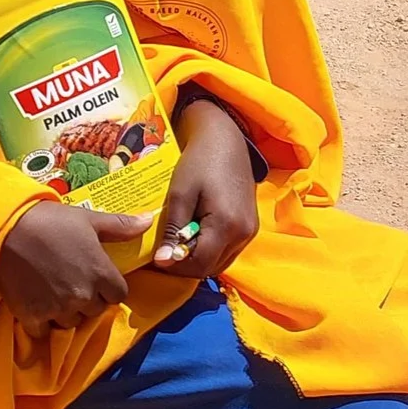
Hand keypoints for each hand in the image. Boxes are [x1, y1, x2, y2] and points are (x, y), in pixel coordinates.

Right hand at [0, 203, 150, 338]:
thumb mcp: (88, 219)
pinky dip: (42, 322)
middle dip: (88, 299)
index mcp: (100, 273)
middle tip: (72, 280)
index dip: (109, 287)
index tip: (97, 277)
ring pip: (71, 323)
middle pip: (96, 310)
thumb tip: (150, 220)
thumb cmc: (51, 220)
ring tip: (54, 292)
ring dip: (66, 312)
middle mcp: (83, 296)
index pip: (118, 295)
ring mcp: (57, 309)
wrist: (5, 228)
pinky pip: (44, 331)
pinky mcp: (32, 316)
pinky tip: (37, 303)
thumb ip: (120, 226)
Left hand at [153, 99, 259, 280]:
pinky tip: (195, 233)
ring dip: (198, 259)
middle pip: (210, 268)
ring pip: (220, 263)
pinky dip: (210, 250)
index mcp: (227, 225)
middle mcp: (243, 234)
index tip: (157, 256)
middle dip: (185, 264)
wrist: (225, 140)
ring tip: (179, 240)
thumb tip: (163, 262)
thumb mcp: (180, 195)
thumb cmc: (199, 162)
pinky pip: (228, 251)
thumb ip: (173, 231)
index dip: (175, 266)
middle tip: (166, 248)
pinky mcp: (250, 227)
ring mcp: (250, 232)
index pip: (199, 265)